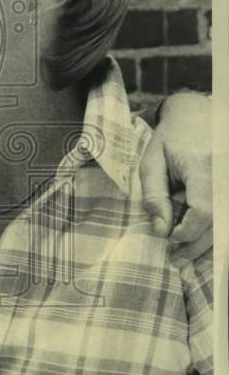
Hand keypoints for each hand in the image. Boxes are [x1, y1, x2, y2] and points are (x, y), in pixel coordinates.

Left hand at [140, 92, 211, 265]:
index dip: (186, 232)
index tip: (168, 238)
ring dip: (212, 245)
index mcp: (205, 165)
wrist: (198, 113)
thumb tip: (160, 230)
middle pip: (220, 223)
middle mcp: (227, 174)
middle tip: (177, 260)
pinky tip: (208, 246)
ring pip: (228, 223)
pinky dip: (219, 232)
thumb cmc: (172, 138)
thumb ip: (154, 196)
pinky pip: (228, 215)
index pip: (203, 211)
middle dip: (197, 246)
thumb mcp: (152, 162)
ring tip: (191, 261)